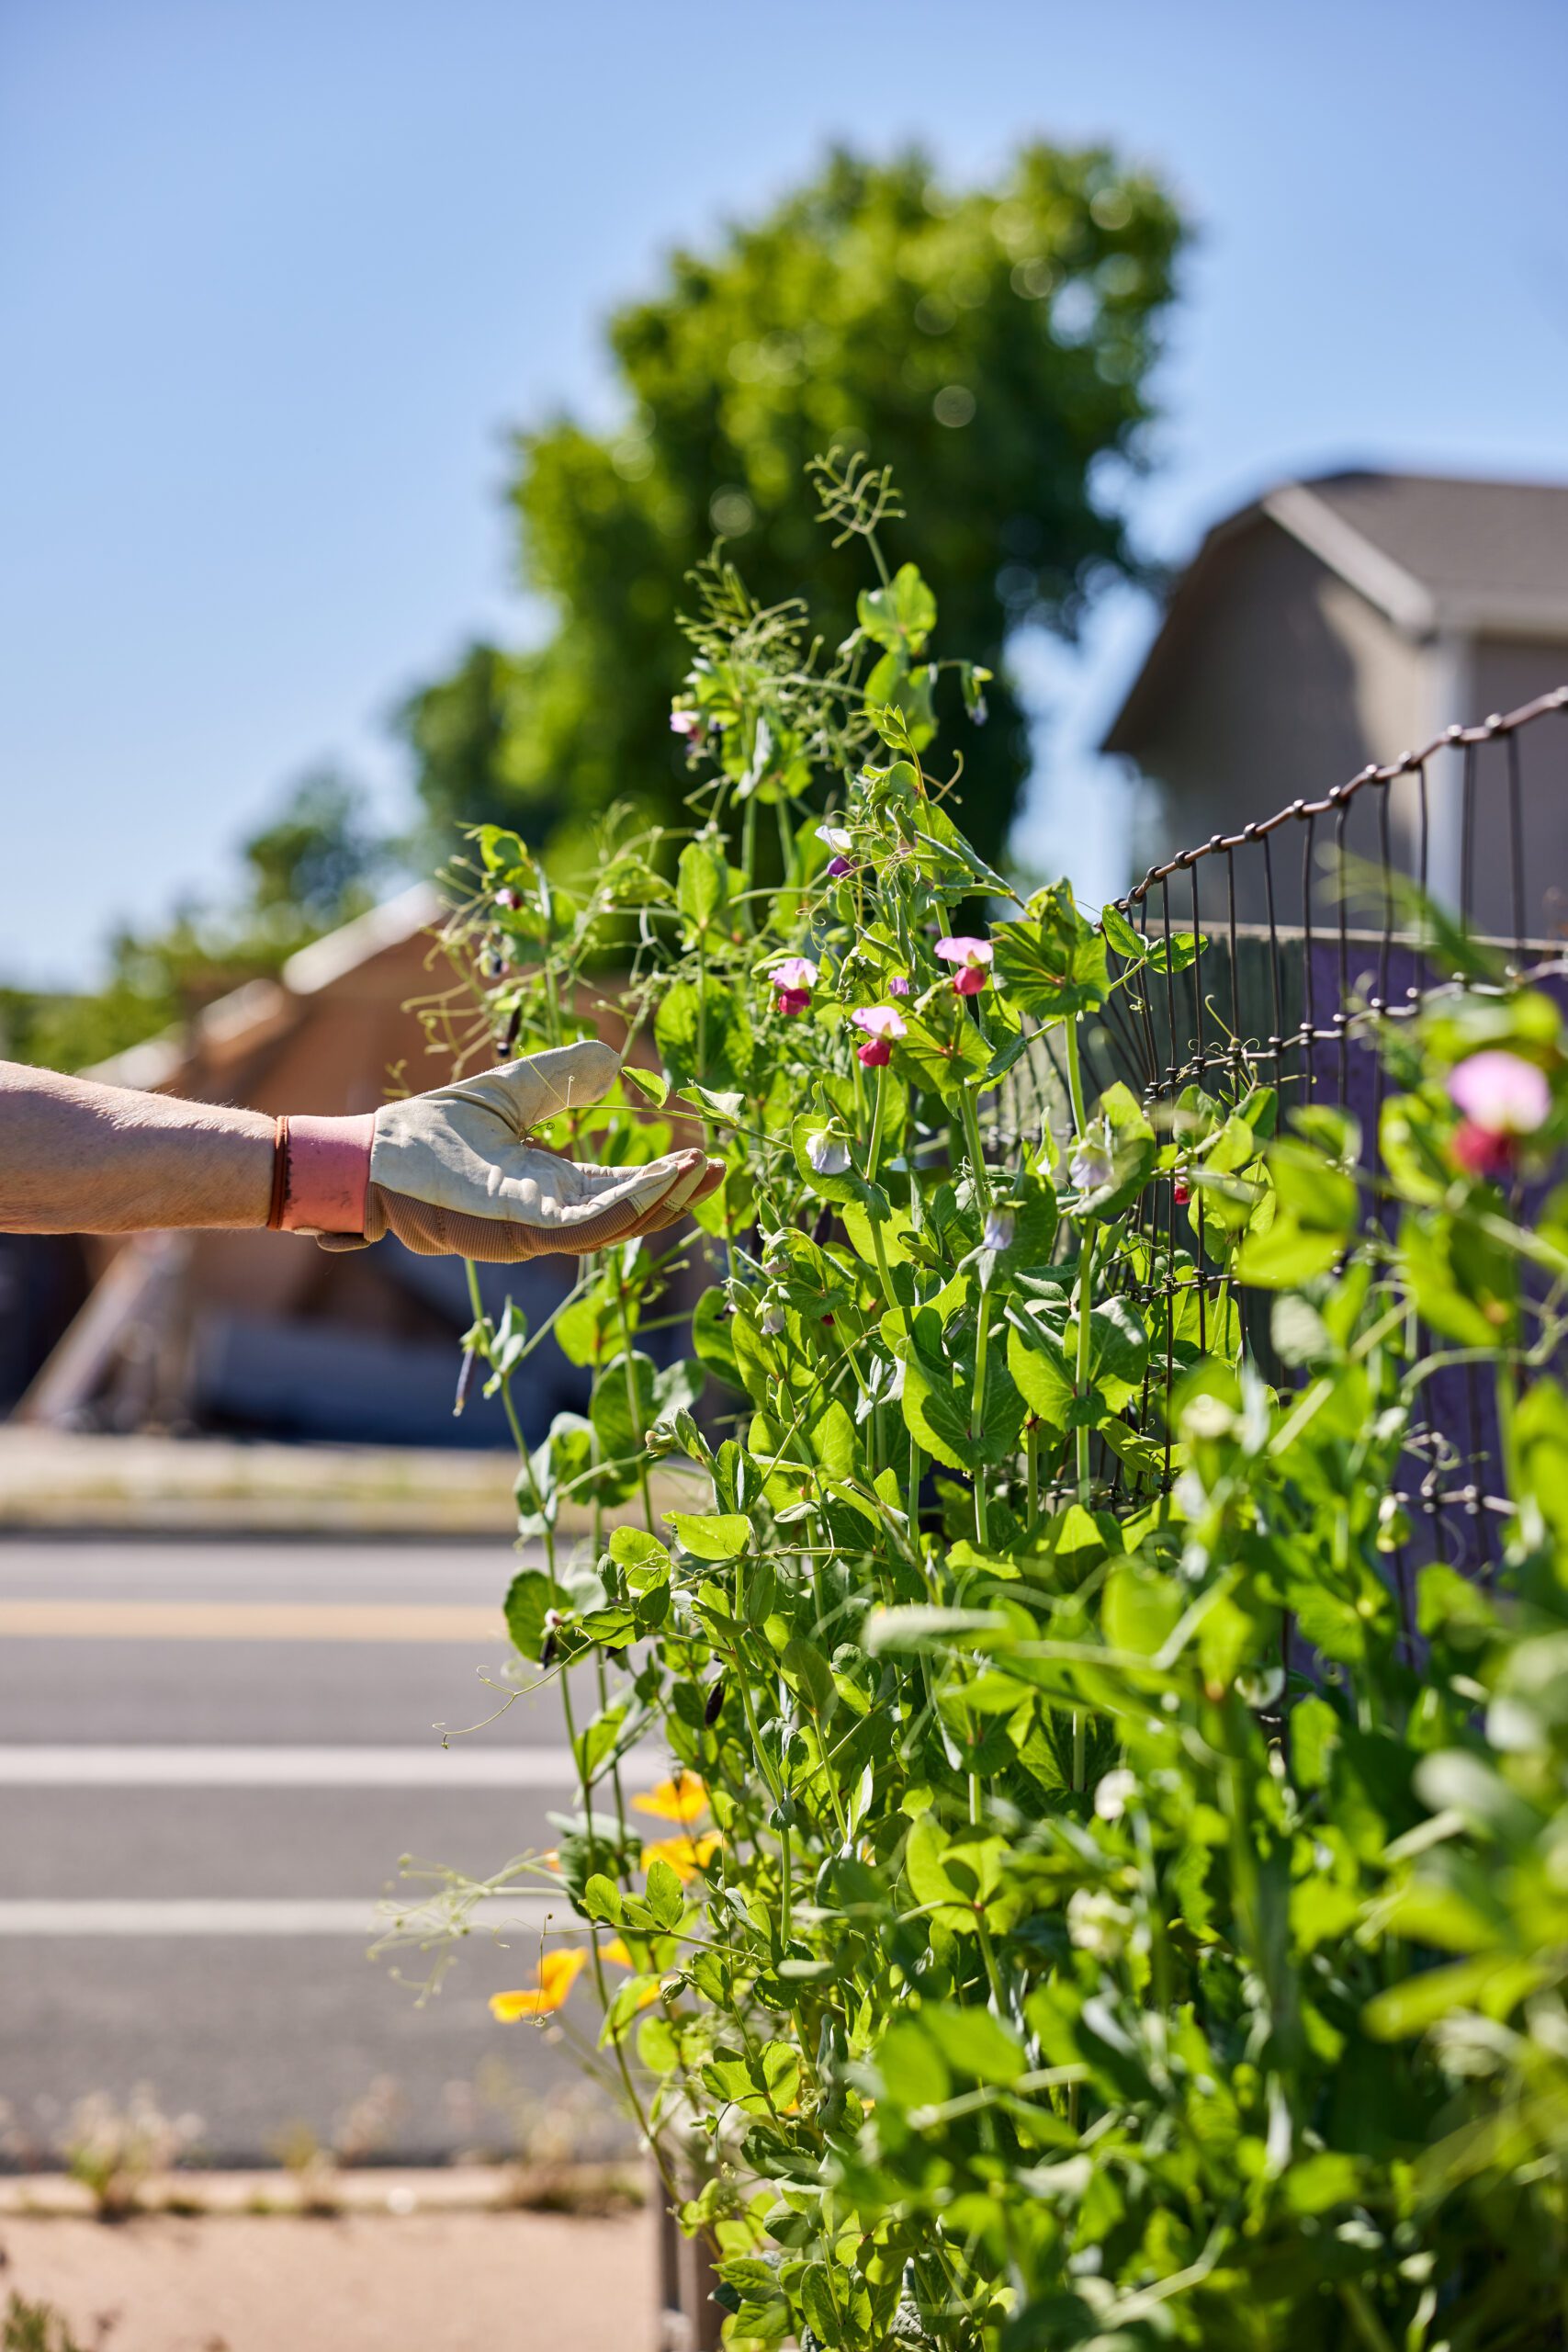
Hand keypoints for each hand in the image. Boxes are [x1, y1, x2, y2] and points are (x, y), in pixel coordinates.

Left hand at [324, 1040, 723, 1260]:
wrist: (372, 1154)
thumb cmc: (427, 1131)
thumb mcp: (509, 1092)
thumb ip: (558, 1078)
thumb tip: (613, 1060)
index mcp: (548, 1187)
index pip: (619, 1188)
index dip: (664, 1177)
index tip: (703, 1156)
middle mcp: (548, 1215)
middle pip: (628, 1214)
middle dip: (677, 1196)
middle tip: (721, 1170)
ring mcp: (535, 1228)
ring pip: (615, 1225)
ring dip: (662, 1200)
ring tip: (701, 1171)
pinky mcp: (517, 1228)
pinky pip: (585, 1225)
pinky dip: (626, 1205)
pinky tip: (658, 1179)